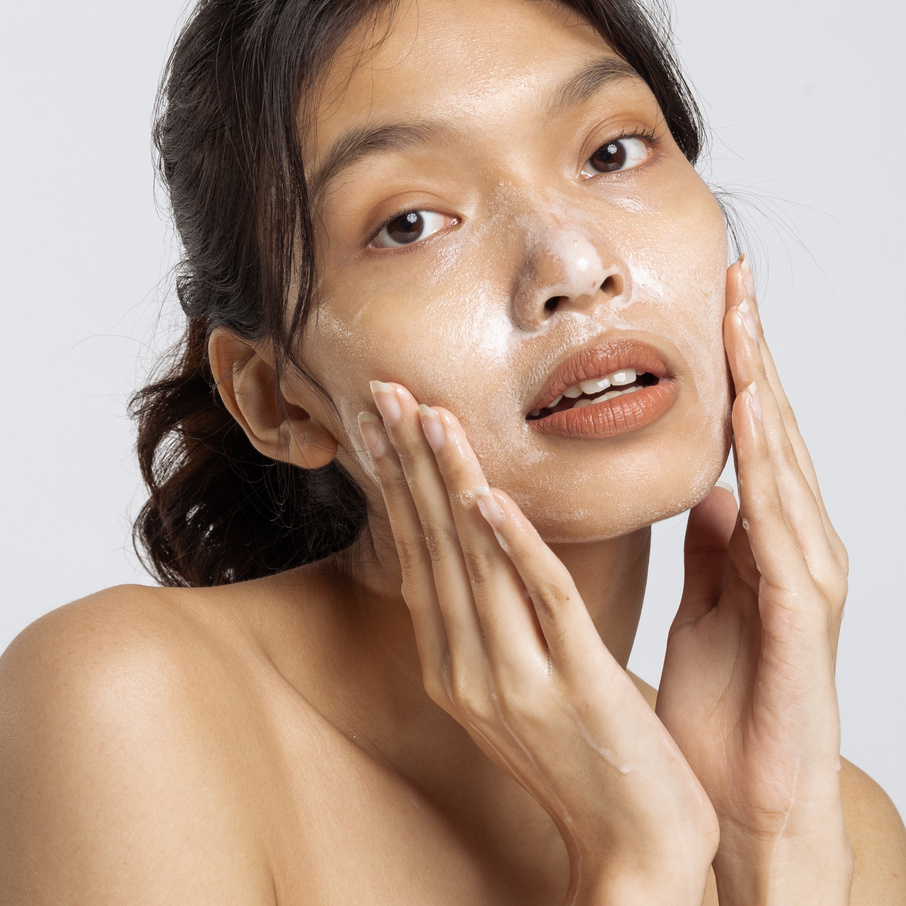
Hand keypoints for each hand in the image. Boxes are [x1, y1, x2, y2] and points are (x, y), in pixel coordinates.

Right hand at [359, 385, 717, 904]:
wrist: (634, 847)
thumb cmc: (581, 757)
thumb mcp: (519, 684)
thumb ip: (493, 621)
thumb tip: (482, 552)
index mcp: (454, 664)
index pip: (419, 555)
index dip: (399, 484)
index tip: (384, 422)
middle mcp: (467, 669)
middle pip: (432, 547)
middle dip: (407, 465)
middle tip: (385, 393)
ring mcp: (515, 680)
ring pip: (475, 562)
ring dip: (450, 484)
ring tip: (429, 417)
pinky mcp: (573, 687)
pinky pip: (541, 602)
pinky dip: (512, 546)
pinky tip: (488, 498)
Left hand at [656, 257, 852, 902]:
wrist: (746, 801)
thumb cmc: (728, 705)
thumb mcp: (710, 606)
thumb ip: (715, 547)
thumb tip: (711, 490)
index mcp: (766, 543)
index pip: (748, 439)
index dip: (732, 370)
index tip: (713, 305)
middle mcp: (795, 548)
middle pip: (770, 433)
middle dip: (753, 354)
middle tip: (734, 279)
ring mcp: (805, 578)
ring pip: (783, 465)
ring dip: (760, 392)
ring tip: (741, 323)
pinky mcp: (800, 617)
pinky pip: (777, 530)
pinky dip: (759, 473)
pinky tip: (741, 426)